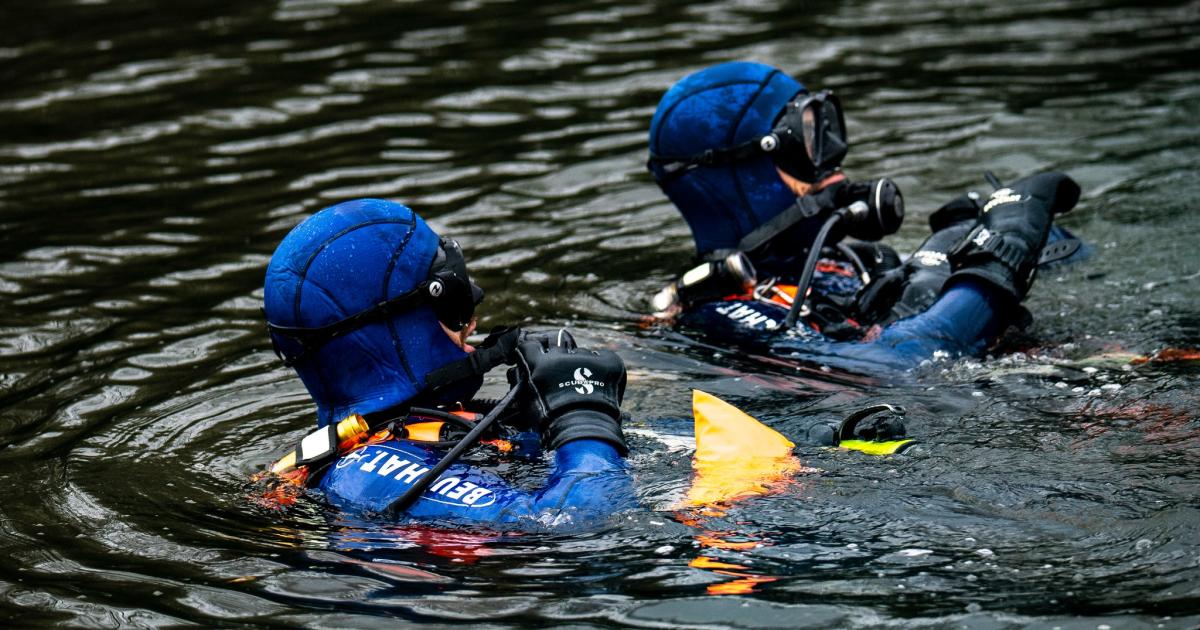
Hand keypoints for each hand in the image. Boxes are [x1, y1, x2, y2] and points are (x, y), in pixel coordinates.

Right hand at [510, 329, 627, 453]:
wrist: (583, 431)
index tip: (539, 356)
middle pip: (558, 343)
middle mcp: (561, 356)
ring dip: (581, 364)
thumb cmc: (551, 423)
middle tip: (563, 372)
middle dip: (559, 356)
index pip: (530, 344)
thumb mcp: (527, 402)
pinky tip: (600, 383)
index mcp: (538, 364)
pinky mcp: (608, 363)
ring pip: (581, 352)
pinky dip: (602, 367)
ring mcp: (586, 358)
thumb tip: (520, 372)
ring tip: (584, 386)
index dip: (535, 350)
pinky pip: (604, 357)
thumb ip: (523, 382)